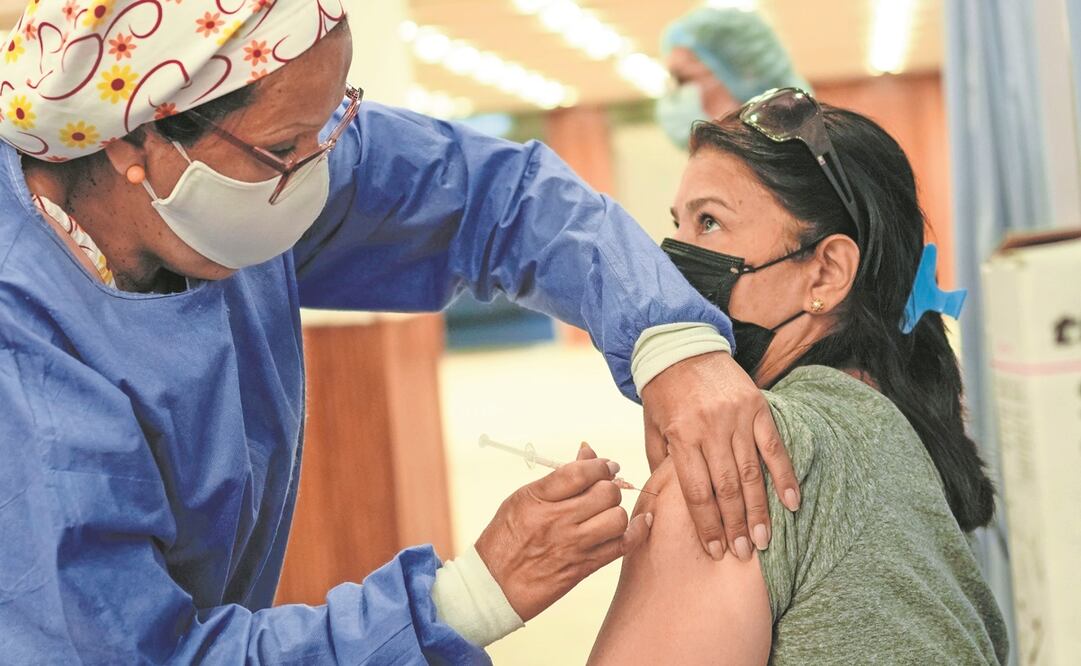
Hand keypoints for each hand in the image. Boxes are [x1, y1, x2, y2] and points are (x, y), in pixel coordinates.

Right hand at [475, 443, 651, 621]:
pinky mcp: (584, 567)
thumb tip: (588, 452)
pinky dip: (637, 532)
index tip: (604, 466)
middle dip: (609, 487)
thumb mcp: (522, 499)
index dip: (600, 464)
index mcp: (538, 499)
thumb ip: (558, 478)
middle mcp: (557, 521)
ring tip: (606, 513)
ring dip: (617, 511)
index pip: (581, 472)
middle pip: (605, 493)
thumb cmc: (505, 539)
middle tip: (602, 491)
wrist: (495, 586)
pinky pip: (623, 545)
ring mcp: (573, 545)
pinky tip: (639, 523)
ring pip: (617, 517)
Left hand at [640, 351, 799, 561]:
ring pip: (752, 472)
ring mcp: (736, 417)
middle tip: (743, 553)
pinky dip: (784, 476)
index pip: (697, 491)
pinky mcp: (757, 406)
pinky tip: (792, 503)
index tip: (715, 550)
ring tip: (764, 540)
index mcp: (681, 435)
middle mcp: (711, 427)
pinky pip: (774, 446)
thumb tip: (669, 503)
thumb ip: (663, 465)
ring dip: (759, 510)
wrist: (680, 347)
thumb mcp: (652, 429)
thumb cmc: (663, 394)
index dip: (707, 524)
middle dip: (735, 524)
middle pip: (727, 487)